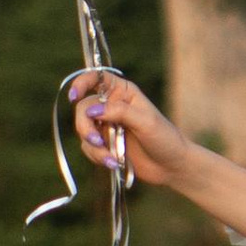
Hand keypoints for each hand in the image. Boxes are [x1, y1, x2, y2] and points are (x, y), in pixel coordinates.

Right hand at [66, 70, 245, 242]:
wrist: (171, 166)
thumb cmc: (165, 138)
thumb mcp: (145, 121)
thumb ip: (118, 112)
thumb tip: (90, 111)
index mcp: (122, 91)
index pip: (95, 79)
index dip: (81, 83)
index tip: (73, 97)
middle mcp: (111, 105)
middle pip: (83, 109)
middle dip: (86, 127)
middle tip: (96, 141)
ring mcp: (106, 125)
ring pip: (84, 131)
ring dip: (94, 147)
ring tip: (112, 160)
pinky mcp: (104, 144)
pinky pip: (89, 148)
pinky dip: (98, 157)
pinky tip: (114, 164)